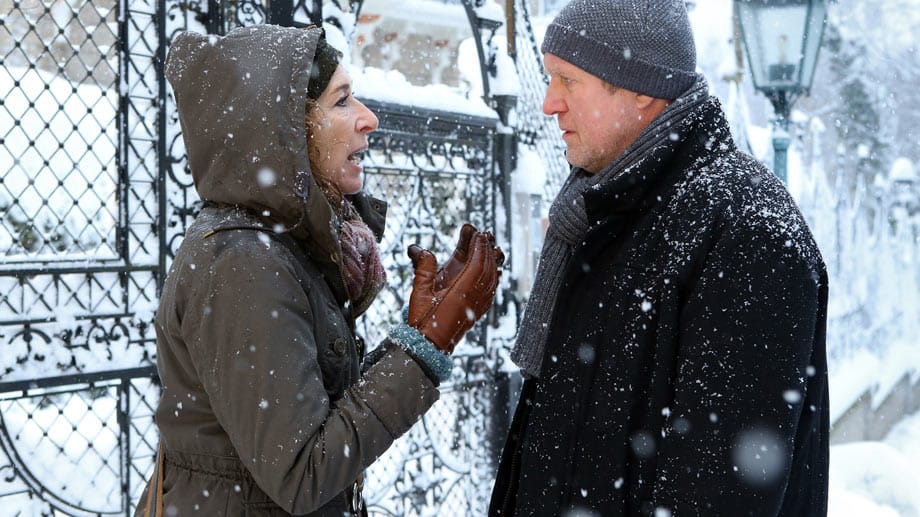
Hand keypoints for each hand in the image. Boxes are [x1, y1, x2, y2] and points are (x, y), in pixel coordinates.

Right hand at [407, 229, 503, 353]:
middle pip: (488, 269)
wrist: (429, 348)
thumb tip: (421, 249)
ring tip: (491, 249)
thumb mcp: (419, 292)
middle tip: (485, 236)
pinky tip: (494, 272)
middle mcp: (473, 298)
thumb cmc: (423, 322)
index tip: (479, 234)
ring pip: (492, 279)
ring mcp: (478, 306)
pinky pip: (491, 291)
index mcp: (461, 291)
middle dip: (487, 250)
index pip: (477, 263)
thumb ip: (423, 269)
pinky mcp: (478, 313)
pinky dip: (494, 277)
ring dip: (492, 262)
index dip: (479, 247)